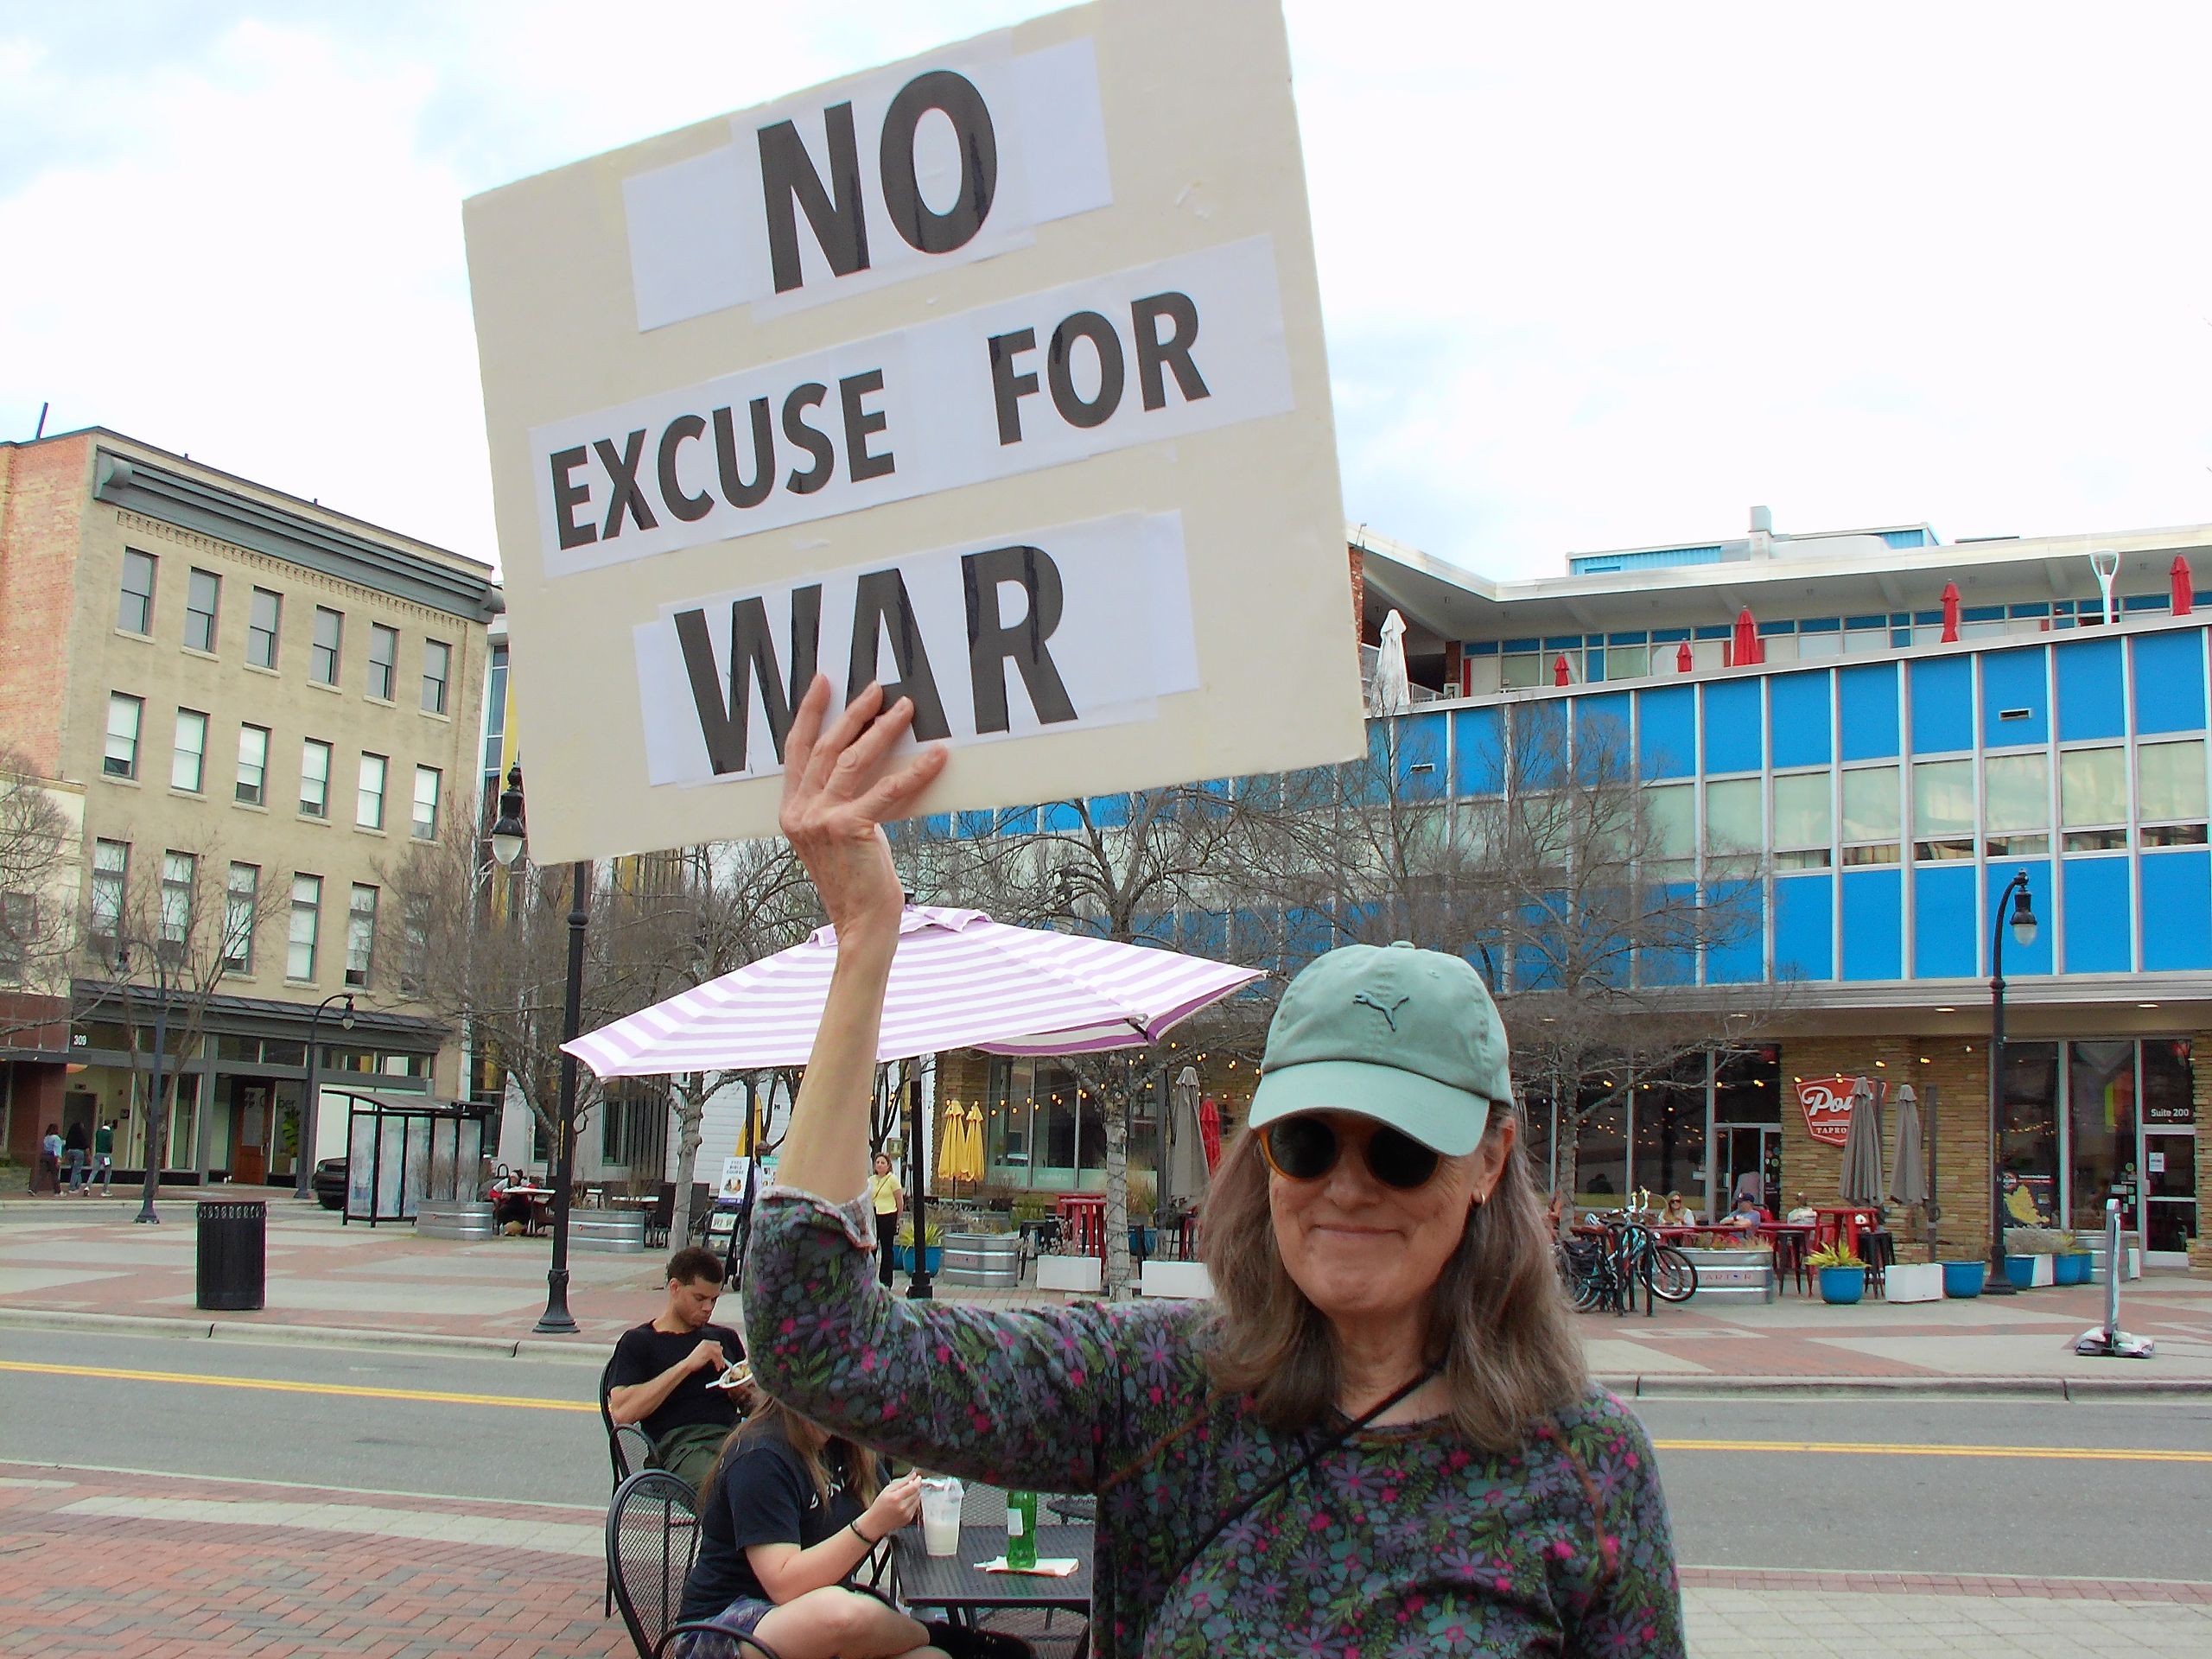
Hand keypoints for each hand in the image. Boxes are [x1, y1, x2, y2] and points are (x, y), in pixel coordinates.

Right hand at [691, 1339, 730, 1373]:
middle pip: (719, 1349)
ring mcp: (707, 1348)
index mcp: (705, 1342)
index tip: (721, 1357)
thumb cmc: (694, 1360)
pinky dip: (718, 1364)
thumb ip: (710, 1350)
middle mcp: (707, 1343)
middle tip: (722, 1364)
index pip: (717, 1344)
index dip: (720, 1352)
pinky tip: (717, 1368)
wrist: (687, 1364)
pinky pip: (716, 1359)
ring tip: (720, 1367)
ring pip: (718, 1355)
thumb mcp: (702, 1352)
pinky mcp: (707, 1354)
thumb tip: (720, 1350)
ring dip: (720, 1362)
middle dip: (721, 1357)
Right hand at [779, 677, 948, 942]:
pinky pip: (887, 789)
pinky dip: (915, 770)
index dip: (810, 714)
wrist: (860, 921)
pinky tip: (935, 755)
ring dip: (883, 730)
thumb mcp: (834, 837)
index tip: (823, 684)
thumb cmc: (855, 880)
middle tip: (876, 691)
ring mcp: (821, 820)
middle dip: (853, 713)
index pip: (797, 751)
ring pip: (853, 760)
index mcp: (791, 812)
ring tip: (905, 709)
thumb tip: (862, 763)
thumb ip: (835, 804)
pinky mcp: (849, 828)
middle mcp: (800, 812)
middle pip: (827, 747)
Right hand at [862, 1470, 924, 1536]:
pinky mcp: (908, 1519)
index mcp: (896, 1497)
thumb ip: (902, 1481)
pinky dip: (913, 1503)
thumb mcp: (887, 1490)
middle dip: (915, 1487)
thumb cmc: (879, 1506)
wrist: (875, 1523)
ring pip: (918, 1500)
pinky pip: (916, 1508)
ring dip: (915, 1495)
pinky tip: (904, 1503)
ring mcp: (906, 1514)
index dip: (918, 1481)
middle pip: (917, 1493)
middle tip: (909, 1486)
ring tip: (905, 1495)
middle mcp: (902, 1507)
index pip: (913, 1487)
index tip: (918, 1478)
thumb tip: (913, 1475)